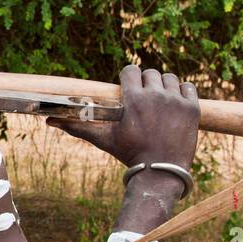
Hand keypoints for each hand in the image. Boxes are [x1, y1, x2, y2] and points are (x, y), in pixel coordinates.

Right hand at [47, 65, 199, 168]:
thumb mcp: (103, 139)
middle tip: (144, 98)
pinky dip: (182, 92)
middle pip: (150, 73)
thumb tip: (49, 121)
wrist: (161, 171)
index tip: (129, 88)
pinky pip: (189, 87)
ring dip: (164, 86)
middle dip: (145, 82)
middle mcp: (155, 95)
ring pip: (170, 78)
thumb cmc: (129, 154)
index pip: (131, 70)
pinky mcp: (192, 108)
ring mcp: (176, 101)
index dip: (129, 78)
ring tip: (160, 101)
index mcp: (133, 99)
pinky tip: (175, 104)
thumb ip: (78, 127)